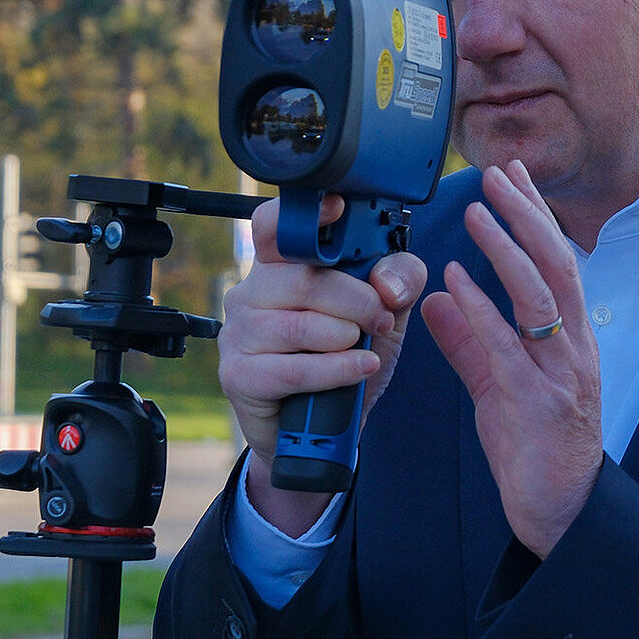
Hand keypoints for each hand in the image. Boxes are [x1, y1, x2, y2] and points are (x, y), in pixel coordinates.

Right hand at [218, 194, 426, 534]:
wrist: (326, 430)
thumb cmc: (347, 358)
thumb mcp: (386, 313)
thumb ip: (399, 280)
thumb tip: (387, 282)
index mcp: (281, 266)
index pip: (275, 225)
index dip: (302, 214)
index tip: (336, 208)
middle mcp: (252, 291)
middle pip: (303, 278)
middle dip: (356, 299)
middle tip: (380, 319)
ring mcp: (239, 333)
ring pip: (299, 324)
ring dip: (345, 337)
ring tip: (365, 348)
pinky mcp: (239, 375)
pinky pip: (293, 369)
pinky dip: (336, 370)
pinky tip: (359, 369)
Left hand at [422, 160, 601, 558]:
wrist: (561, 512)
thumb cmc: (535, 449)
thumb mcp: (497, 386)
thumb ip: (469, 342)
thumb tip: (436, 297)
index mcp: (570, 339)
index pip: (558, 262)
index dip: (536, 216)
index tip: (514, 175)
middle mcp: (573, 348)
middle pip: (557, 265)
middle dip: (529, 215)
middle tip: (499, 174)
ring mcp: (559, 375)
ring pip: (542, 297)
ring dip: (508, 249)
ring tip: (479, 212)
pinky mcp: (537, 404)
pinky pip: (509, 348)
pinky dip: (483, 309)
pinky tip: (458, 279)